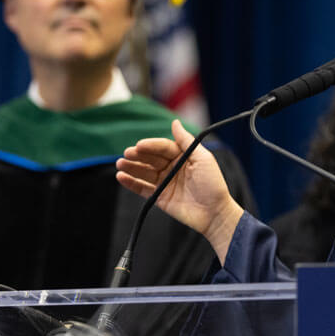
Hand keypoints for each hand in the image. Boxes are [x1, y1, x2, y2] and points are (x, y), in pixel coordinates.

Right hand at [116, 119, 243, 261]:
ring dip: (131, 167)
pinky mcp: (160, 197)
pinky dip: (131, 183)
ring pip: (144, 173)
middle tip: (127, 154)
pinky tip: (121, 177)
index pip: (163, 147)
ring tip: (120, 164)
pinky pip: (142, 189)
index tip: (139, 145)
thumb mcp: (203, 158)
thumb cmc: (213, 184)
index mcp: (182, 157)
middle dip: (138, 156)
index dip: (151, 146)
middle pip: (151, 159)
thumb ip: (186, 141)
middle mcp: (172, 168)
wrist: (215, 213)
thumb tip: (175, 122)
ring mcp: (165, 183)